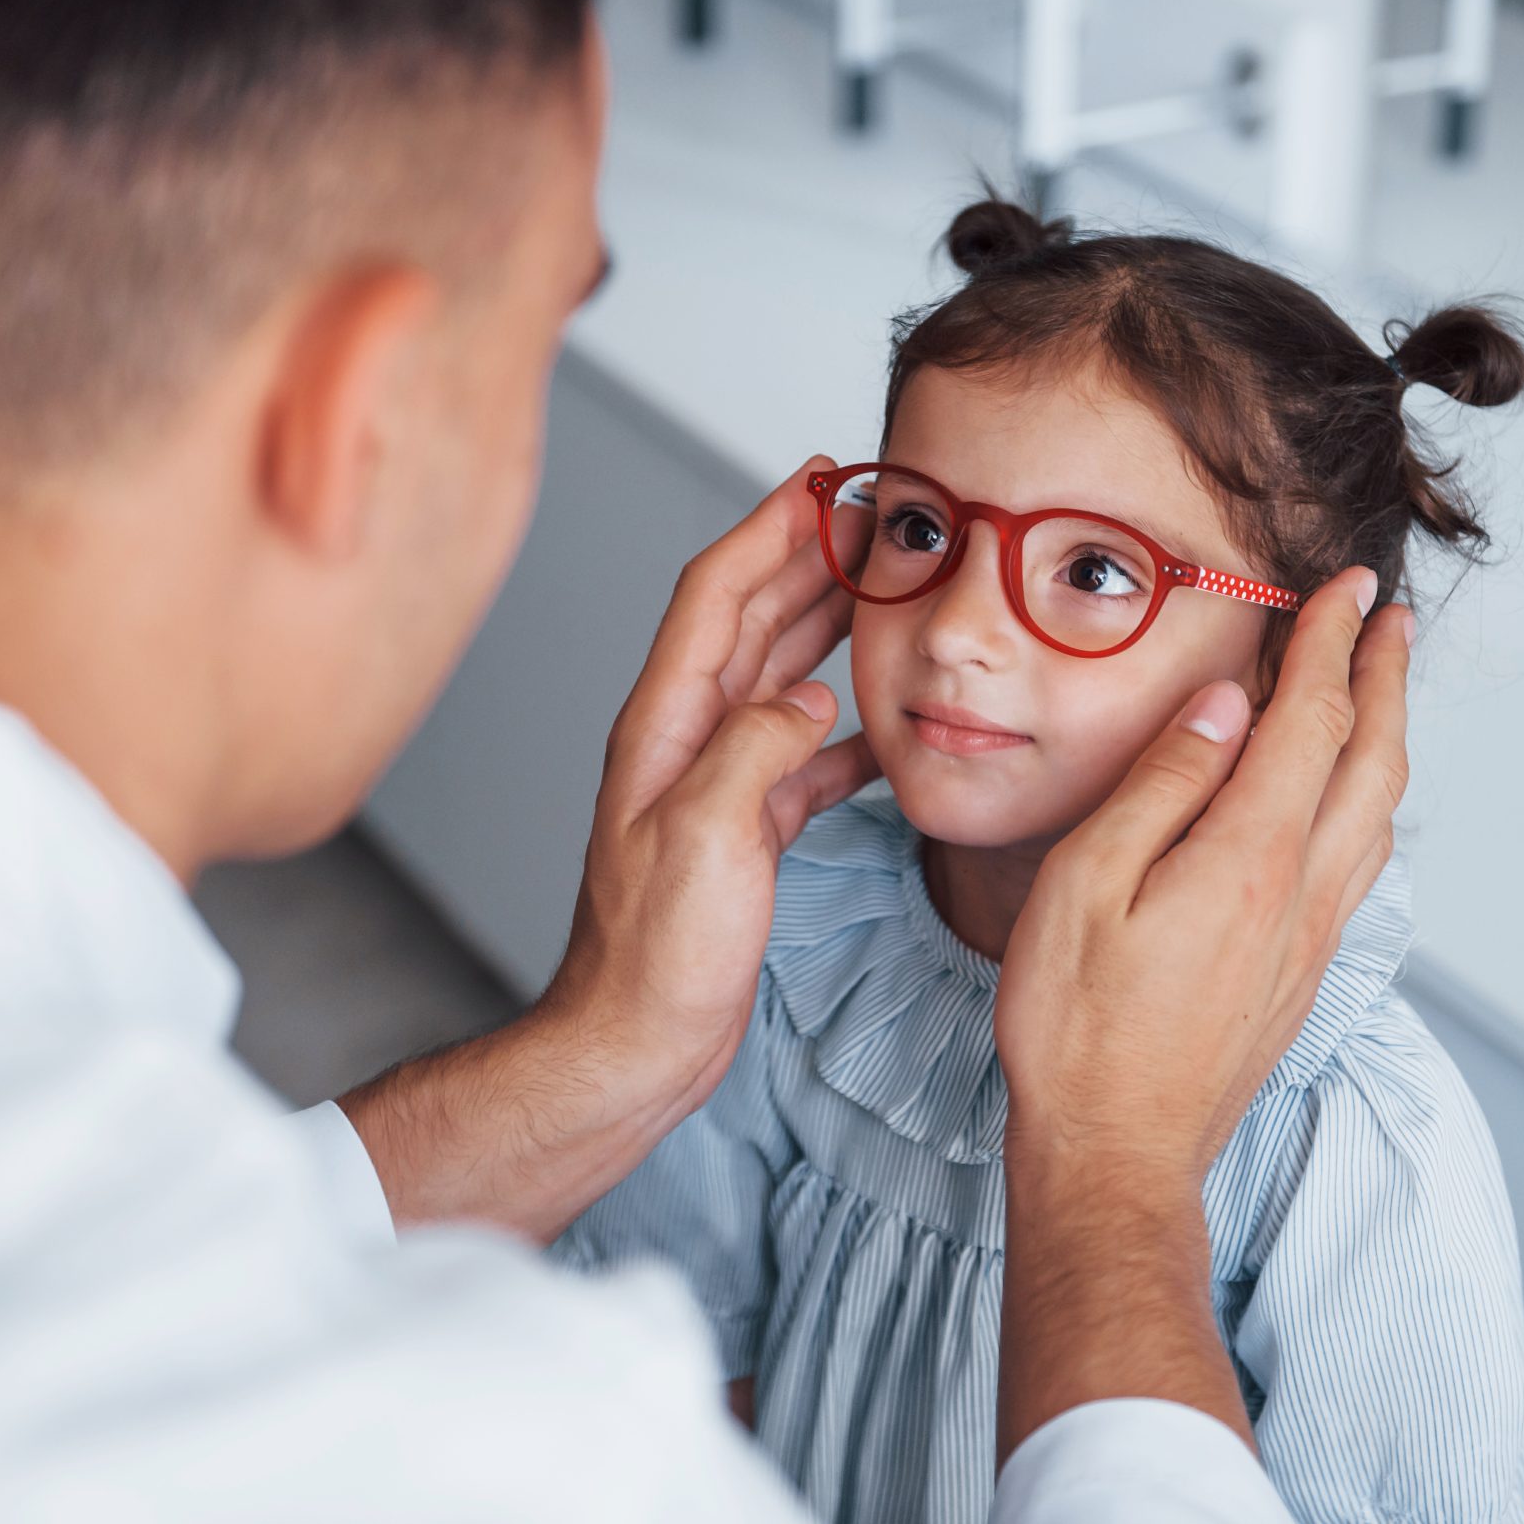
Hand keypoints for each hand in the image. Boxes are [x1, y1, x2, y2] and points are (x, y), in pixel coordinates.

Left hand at [541, 454, 879, 1098]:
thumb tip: (813, 698)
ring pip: (780, 677)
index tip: (822, 479)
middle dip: (809, 557)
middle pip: (752, 620)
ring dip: (829, 626)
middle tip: (875, 517)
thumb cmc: (655, 955)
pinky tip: (888, 719)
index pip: (716, 594)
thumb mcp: (708, 836)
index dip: (767, 527)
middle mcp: (685, 740)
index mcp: (665, 725)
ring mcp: (714, 783)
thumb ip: (759, 748)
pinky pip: (802, 754)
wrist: (635, 1044)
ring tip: (887, 588)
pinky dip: (846, 725)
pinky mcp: (744, 829)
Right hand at [998, 566, 1409, 1168]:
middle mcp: (1301, 894)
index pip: (1311, 720)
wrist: (1114, 1155)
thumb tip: (1223, 707)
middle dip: (1387, 678)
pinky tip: (1348, 803)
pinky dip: (1368, 803)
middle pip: (1373, 761)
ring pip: (1378, 816)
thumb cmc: (1077, 1029)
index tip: (1347, 589)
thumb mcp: (1085, 885)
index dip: (1332, 645)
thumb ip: (1161, 786)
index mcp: (1248, 857)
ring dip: (1387, 738)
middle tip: (1391, 619)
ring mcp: (1309, 942)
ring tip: (1380, 690)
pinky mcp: (1300, 977)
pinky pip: (1359, 865)